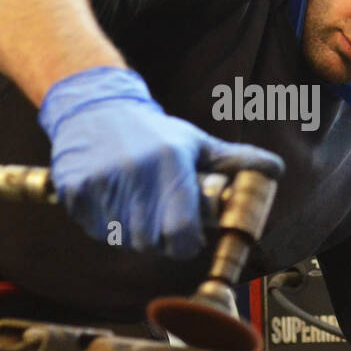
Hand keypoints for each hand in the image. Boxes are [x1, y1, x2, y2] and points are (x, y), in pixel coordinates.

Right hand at [38, 66, 283, 257]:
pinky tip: (109, 198)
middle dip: (158, 238)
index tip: (185, 236)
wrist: (95, 108)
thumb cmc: (153, 132)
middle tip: (158, 218)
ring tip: (133, 203)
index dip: (186, 242)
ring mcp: (102, 181)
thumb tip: (276, 170)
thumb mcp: (195, 142)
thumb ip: (235, 160)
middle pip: (151, 241)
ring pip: (121, 238)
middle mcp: (135, 171)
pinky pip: (94, 228)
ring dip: (130, 231)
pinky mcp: (75, 188)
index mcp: (170, 161)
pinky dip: (102, 222)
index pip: (182, 231)